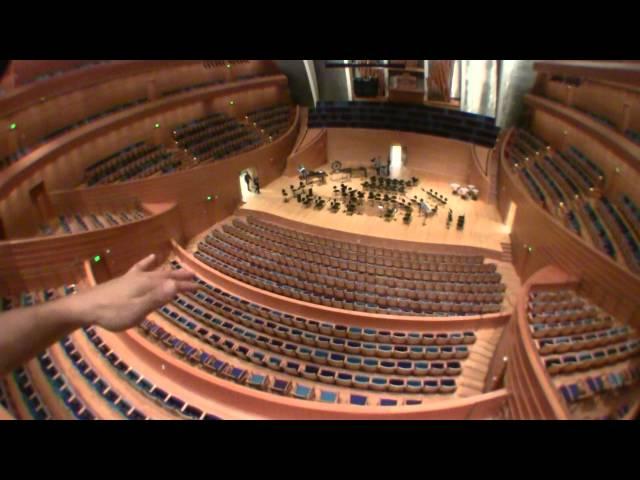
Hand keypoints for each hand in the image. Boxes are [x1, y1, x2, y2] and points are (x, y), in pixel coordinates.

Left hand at [68, 254, 197, 330]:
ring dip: (169, 271)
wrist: (84, 307)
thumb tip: (176, 286)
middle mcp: (143, 278)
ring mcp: (132, 277)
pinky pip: (140, 267)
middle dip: (180, 277)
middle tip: (194, 276)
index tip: (199, 287)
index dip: (185, 286)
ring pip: (156, 271)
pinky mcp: (124, 280)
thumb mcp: (136, 311)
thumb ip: (156, 299)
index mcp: (147, 285)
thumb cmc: (111, 313)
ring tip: (178, 269)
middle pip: (166, 276)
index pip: (171, 285)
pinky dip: (148, 262)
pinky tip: (151, 257)